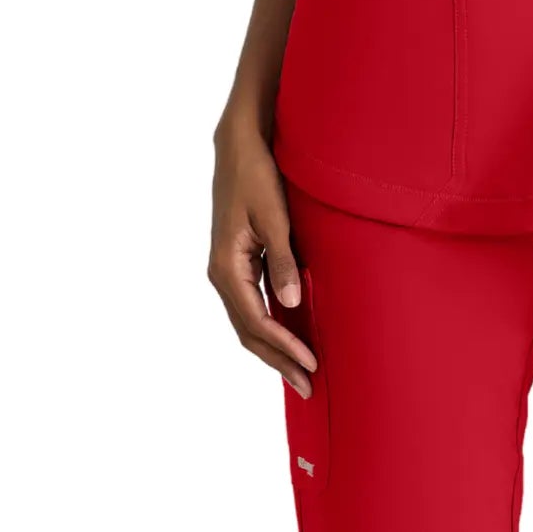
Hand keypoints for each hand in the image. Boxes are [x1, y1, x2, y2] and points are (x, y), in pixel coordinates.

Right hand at [206, 116, 318, 397]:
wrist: (239, 145)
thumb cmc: (257, 175)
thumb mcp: (275, 215)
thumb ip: (284, 259)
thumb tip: (292, 304)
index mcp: (227, 267)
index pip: (257, 322)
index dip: (284, 347)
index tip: (311, 364)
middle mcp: (221, 274)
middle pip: (248, 331)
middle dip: (278, 360)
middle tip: (309, 386)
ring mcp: (227, 269)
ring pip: (248, 322)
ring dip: (273, 348)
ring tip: (300, 370)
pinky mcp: (238, 262)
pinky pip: (251, 305)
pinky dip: (269, 326)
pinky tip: (288, 334)